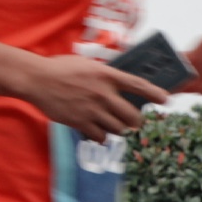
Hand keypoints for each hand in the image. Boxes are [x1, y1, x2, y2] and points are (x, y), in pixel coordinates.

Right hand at [19, 51, 160, 136]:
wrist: (36, 79)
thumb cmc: (59, 68)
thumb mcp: (86, 64)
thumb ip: (104, 73)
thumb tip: (118, 78)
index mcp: (106, 75)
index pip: (138, 85)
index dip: (155, 94)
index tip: (165, 100)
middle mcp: (103, 94)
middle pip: (132, 116)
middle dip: (136, 121)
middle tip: (134, 122)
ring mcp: (92, 110)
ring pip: (118, 129)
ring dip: (118, 129)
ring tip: (113, 126)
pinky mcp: (80, 122)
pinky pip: (100, 137)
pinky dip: (101, 137)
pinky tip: (97, 132)